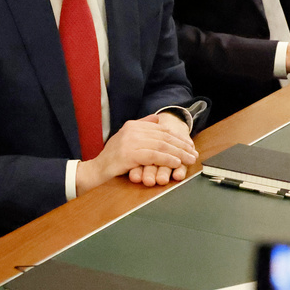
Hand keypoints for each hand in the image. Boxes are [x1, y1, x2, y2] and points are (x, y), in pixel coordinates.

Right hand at [75, 114, 196, 195]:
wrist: (96, 171)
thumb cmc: (112, 158)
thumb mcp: (126, 138)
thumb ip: (141, 127)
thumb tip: (158, 118)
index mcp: (132, 125)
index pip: (161, 129)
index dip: (177, 137)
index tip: (189, 145)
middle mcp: (131, 130)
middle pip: (163, 136)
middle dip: (181, 145)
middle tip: (193, 153)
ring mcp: (129, 141)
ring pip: (161, 145)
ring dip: (178, 153)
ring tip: (189, 159)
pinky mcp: (129, 154)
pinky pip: (153, 155)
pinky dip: (167, 159)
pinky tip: (176, 163)